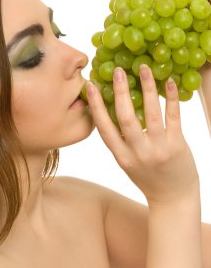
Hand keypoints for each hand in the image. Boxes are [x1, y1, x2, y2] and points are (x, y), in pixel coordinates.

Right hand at [86, 65, 198, 205]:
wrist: (173, 199)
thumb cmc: (148, 178)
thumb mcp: (128, 163)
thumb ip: (121, 141)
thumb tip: (116, 112)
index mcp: (121, 156)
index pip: (104, 127)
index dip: (96, 105)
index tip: (90, 86)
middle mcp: (138, 153)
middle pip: (125, 117)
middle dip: (120, 91)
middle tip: (118, 71)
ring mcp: (158, 149)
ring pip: (150, 113)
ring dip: (147, 87)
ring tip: (144, 68)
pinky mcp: (177, 145)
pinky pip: (173, 117)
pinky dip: (171, 98)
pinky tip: (169, 83)